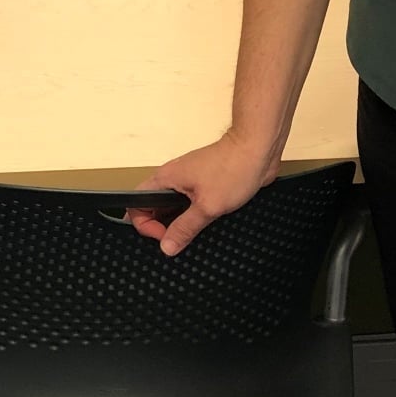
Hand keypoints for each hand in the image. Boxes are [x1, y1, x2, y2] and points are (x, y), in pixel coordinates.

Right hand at [128, 130, 276, 256]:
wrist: (258, 149)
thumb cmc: (232, 170)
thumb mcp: (207, 206)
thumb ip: (184, 228)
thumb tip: (166, 247)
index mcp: (166, 179)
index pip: (137, 203)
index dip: (145, 224)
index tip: (164, 238)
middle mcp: (173, 179)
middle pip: (153, 207)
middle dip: (160, 227)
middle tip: (178, 243)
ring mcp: (189, 181)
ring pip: (173, 207)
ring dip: (178, 224)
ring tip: (192, 239)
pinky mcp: (205, 185)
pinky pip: (190, 205)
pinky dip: (193, 218)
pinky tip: (205, 230)